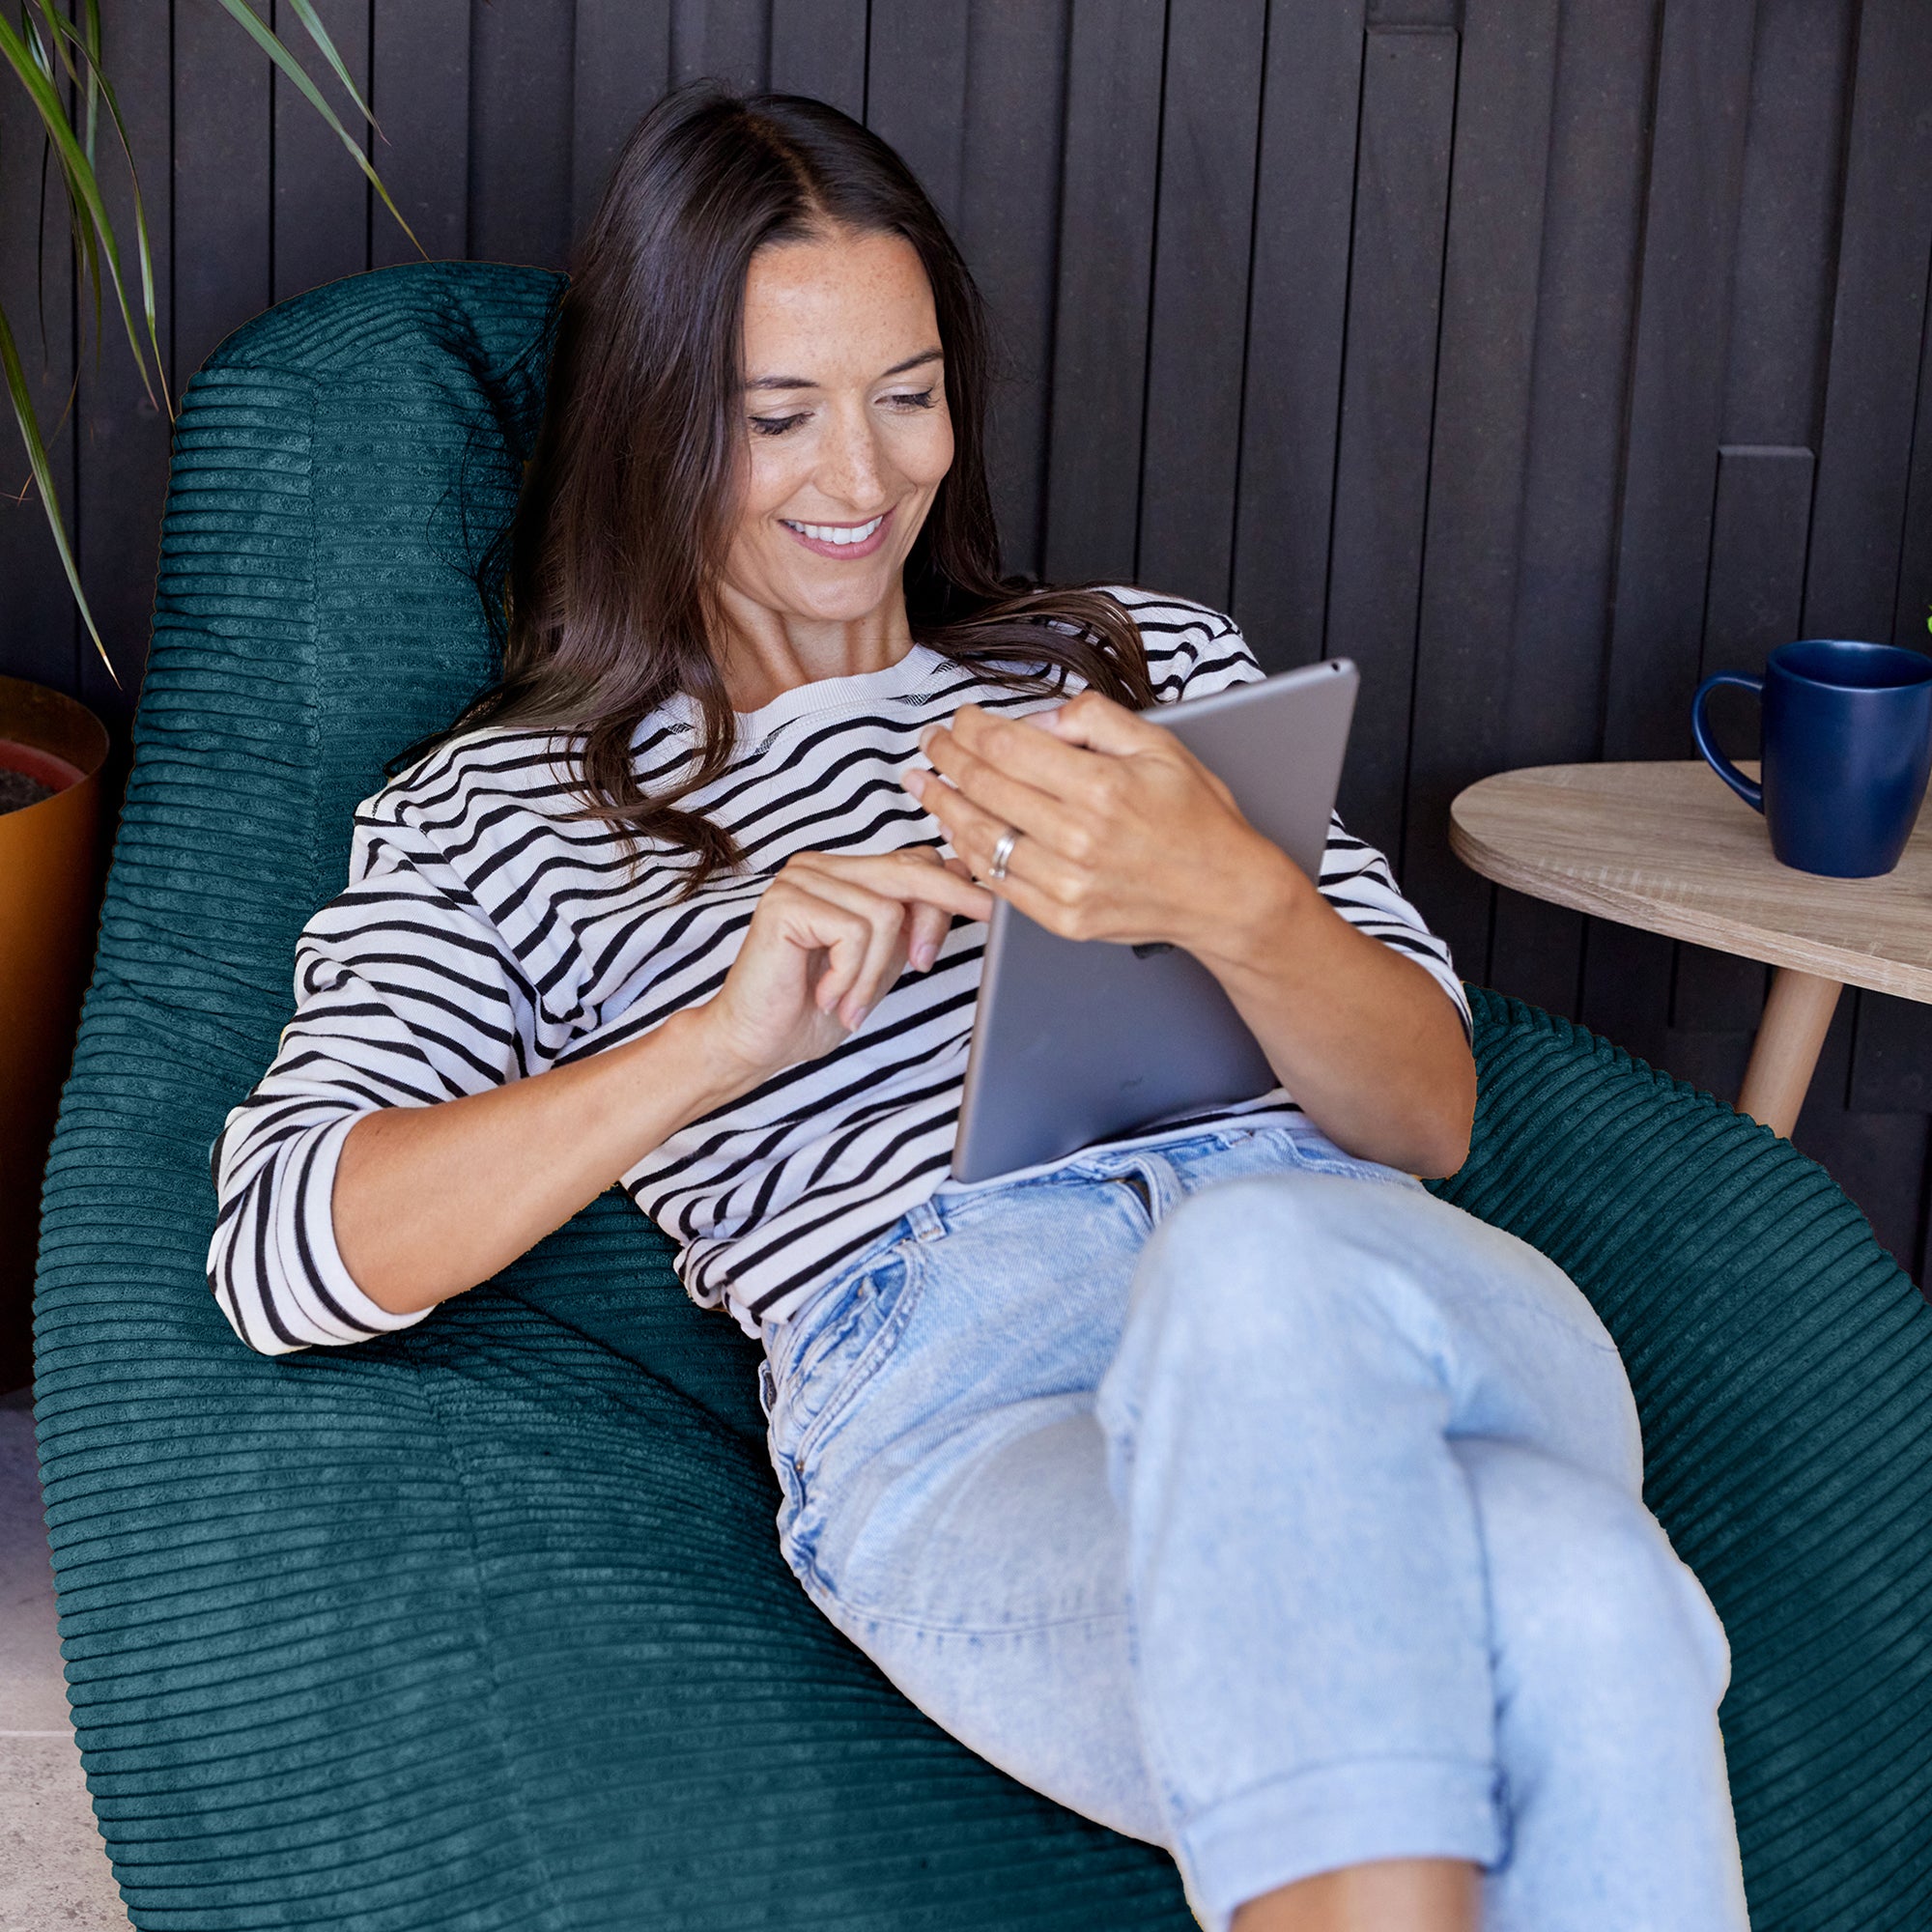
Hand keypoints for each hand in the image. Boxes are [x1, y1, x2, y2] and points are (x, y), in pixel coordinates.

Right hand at [695, 847, 991, 1087]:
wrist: (753, 1043)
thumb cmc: (813, 1007)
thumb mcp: (880, 962)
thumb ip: (911, 924)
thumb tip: (963, 882)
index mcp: (843, 873)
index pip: (915, 862)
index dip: (955, 889)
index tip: (994, 911)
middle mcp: (821, 866)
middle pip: (908, 871)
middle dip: (942, 912)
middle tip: (954, 948)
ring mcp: (801, 879)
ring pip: (885, 913)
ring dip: (873, 973)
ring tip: (848, 1003)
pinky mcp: (786, 902)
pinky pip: (855, 932)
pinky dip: (850, 975)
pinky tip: (827, 995)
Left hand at [902, 691, 1301, 963]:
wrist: (1225, 894)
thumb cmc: (1198, 819)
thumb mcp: (1160, 745)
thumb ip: (1095, 719)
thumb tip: (1039, 717)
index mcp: (1102, 787)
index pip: (1008, 747)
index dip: (972, 728)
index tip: (960, 718)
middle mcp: (1079, 837)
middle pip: (985, 787)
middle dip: (949, 758)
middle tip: (933, 742)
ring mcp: (1067, 883)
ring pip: (981, 837)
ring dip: (943, 805)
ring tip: (925, 782)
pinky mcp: (1062, 917)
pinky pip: (998, 882)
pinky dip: (969, 852)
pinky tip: (957, 829)